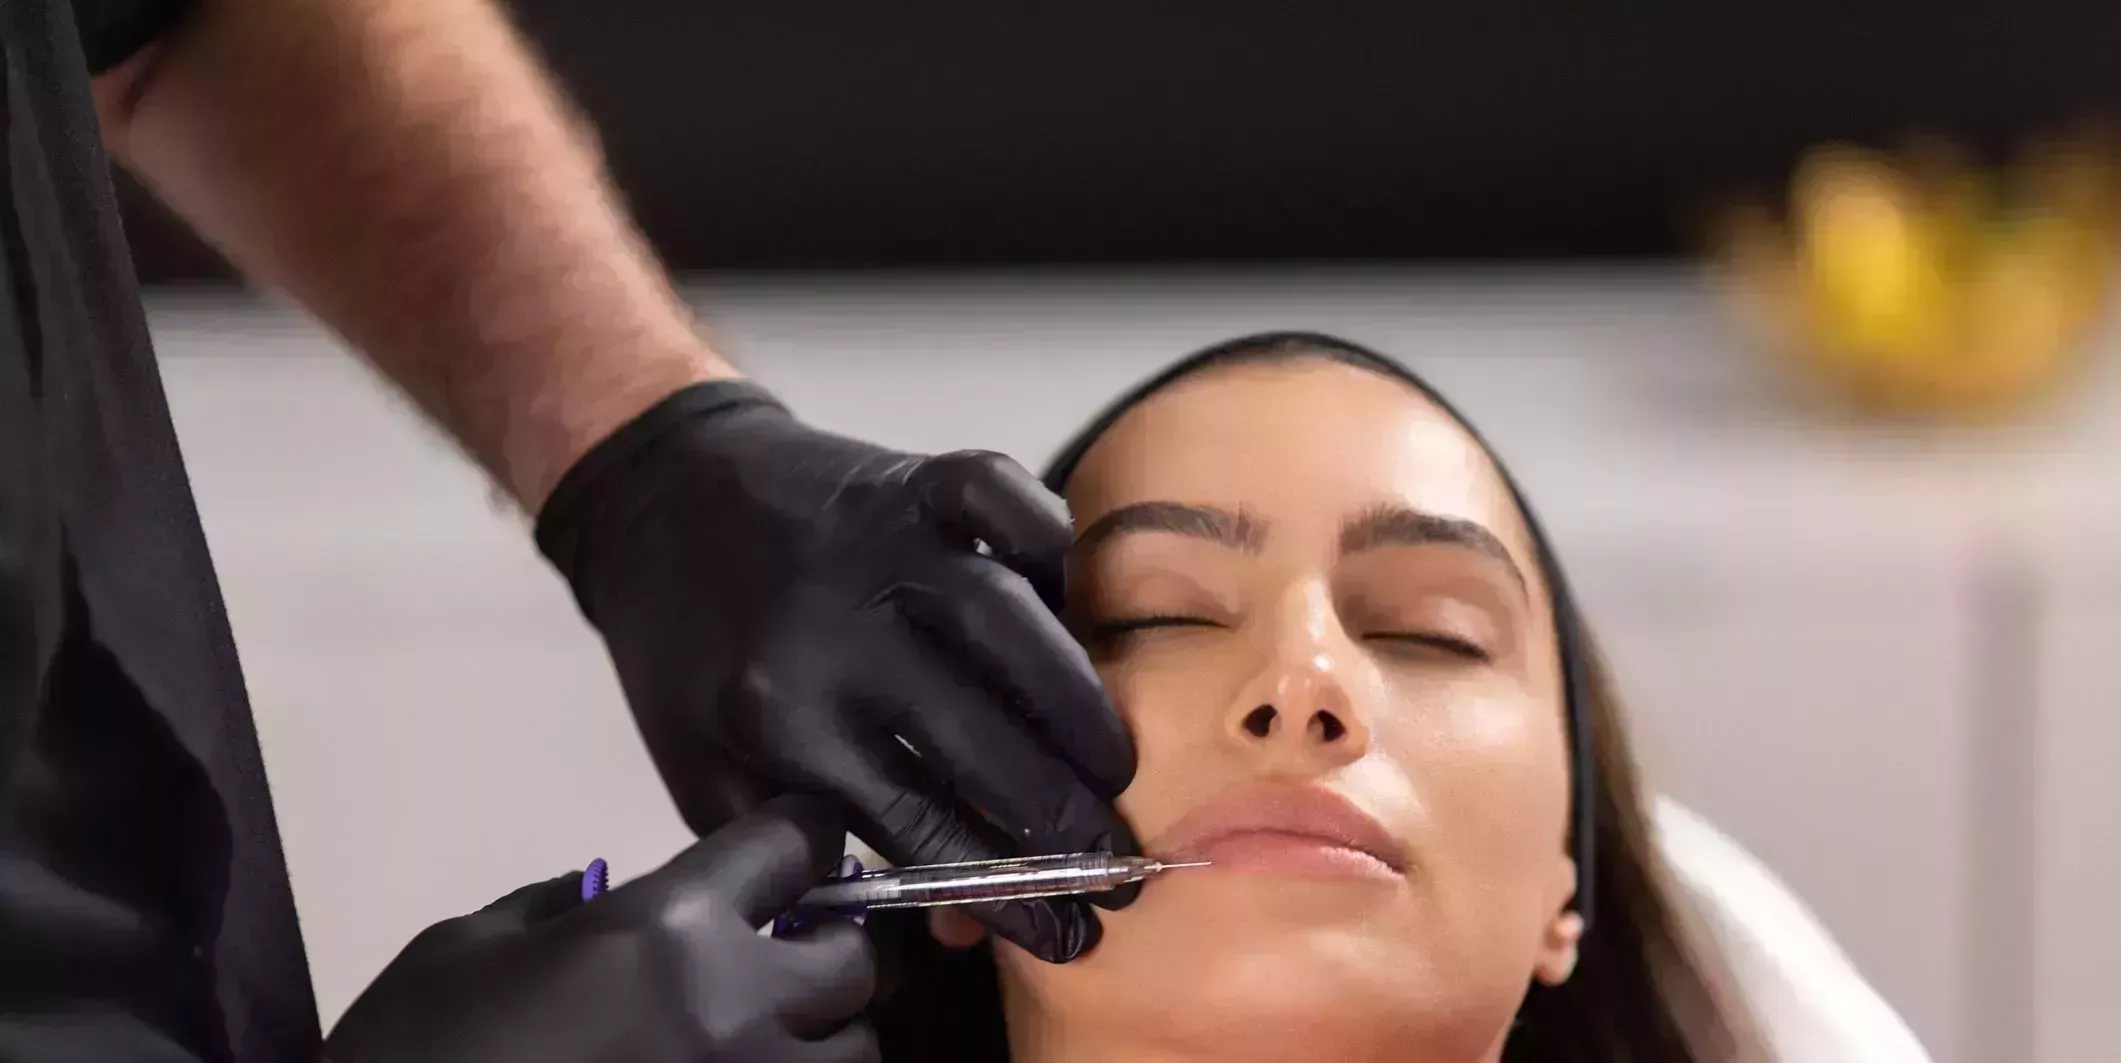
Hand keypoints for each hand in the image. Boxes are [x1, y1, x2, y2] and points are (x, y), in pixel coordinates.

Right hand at [324, 796, 874, 1062]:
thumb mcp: (468, 948)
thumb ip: (562, 910)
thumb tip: (608, 902)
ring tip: (758, 1038)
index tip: (793, 846)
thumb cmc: (417, 1050)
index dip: (801, 837)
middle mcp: (736, 1009)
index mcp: (668, 929)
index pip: (793, 845)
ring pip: (854, 1057)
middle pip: (852, 963)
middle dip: (824, 952)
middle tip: (777, 958)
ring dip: (818, 1041)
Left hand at [536, 380, 1137, 962]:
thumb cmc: (690, 658)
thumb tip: (953, 926)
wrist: (656, 498)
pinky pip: (1000, 497)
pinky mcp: (910, 477)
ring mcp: (881, 546)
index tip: (1072, 935)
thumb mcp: (712, 778)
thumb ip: (818, 852)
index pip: (921, 828)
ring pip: (1007, 623)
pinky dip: (1049, 536)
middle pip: (979, 739)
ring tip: (1117, 768)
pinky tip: (1075, 599)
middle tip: (1120, 866)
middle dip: (1065, 819)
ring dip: (1075, 704)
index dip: (1006, 894)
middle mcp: (836, 634)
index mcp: (780, 720)